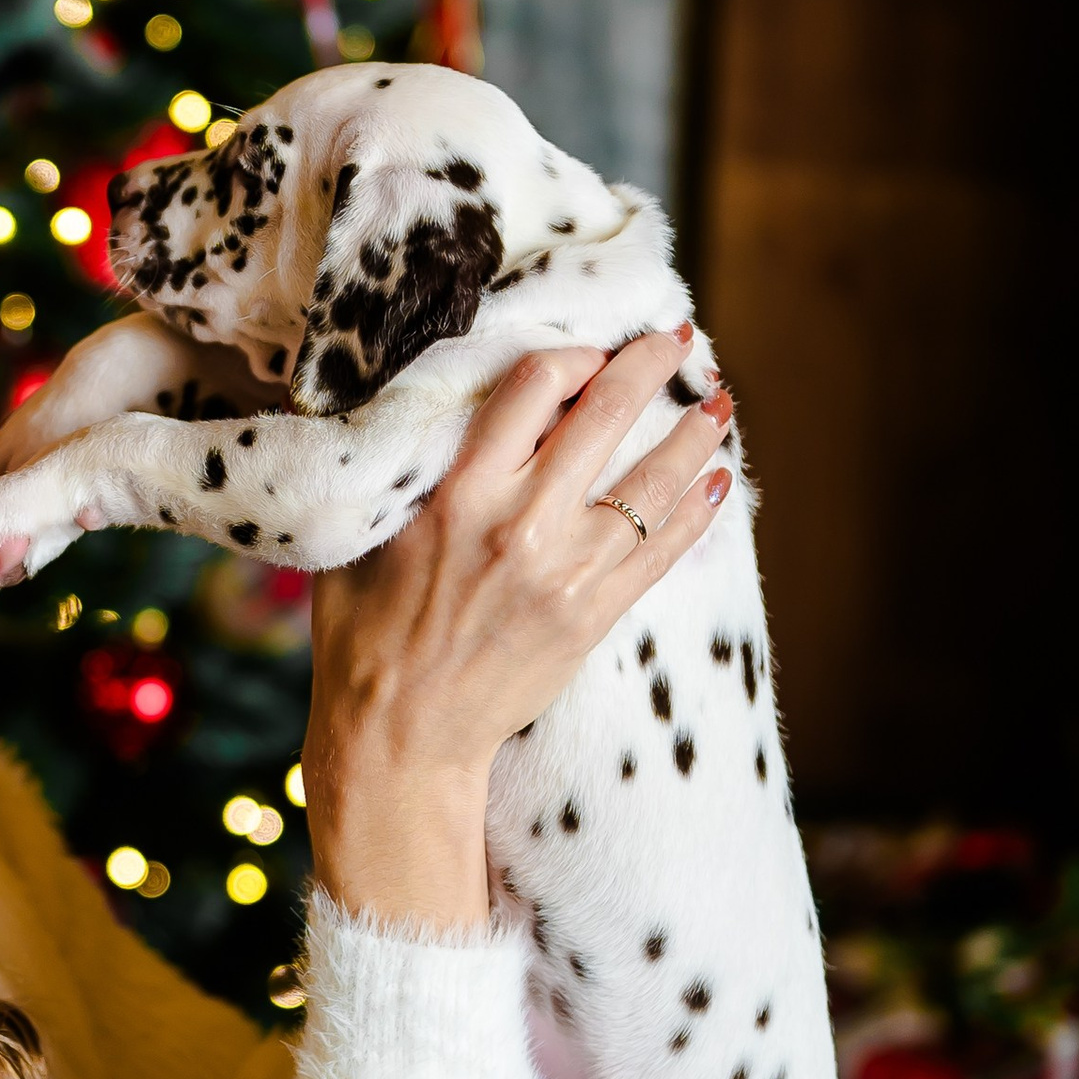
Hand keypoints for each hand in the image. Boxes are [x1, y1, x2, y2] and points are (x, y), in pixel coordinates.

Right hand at [303, 327, 733, 931]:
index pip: (533, 387)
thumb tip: (422, 416)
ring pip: (652, 481)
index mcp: (458, 493)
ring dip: (693, 434)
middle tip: (674, 342)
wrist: (400, 736)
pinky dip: (696, 512)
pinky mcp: (592, 615)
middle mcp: (521, 522)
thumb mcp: (360, 539)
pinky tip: (717, 483)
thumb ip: (402, 474)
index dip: (571, 356)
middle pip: (604, 416)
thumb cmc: (363, 637)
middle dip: (648, 368)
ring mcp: (566, 571)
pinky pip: (662, 551)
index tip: (586, 350)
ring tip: (717, 404)